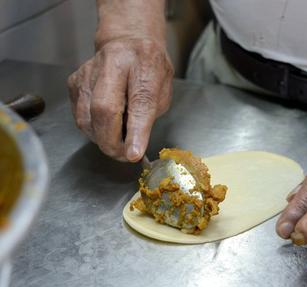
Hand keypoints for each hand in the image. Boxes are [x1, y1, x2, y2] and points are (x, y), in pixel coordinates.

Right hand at [67, 37, 172, 161]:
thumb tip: (133, 146)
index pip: (139, 102)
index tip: (134, 154)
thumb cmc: (149, 69)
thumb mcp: (163, 91)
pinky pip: (79, 116)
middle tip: (123, 155)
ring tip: (117, 142)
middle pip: (103, 109)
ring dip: (101, 139)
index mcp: (143, 63)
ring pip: (86, 117)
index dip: (136, 131)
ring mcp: (88, 72)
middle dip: (112, 141)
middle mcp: (112, 63)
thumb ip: (149, 116)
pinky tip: (105, 127)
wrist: (129, 42)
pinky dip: (92, 129)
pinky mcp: (74, 82)